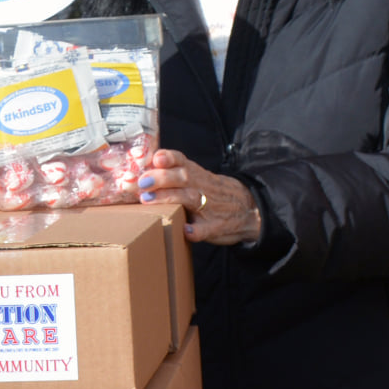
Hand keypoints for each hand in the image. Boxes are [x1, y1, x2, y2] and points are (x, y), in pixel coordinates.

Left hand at [137, 148, 261, 244]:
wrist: (250, 209)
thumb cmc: (212, 193)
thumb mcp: (198, 178)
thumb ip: (173, 175)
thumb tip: (138, 175)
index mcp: (196, 175)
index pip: (182, 160)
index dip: (169, 157)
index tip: (156, 158)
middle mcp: (202, 187)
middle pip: (182, 177)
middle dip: (161, 177)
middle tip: (142, 182)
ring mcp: (209, 207)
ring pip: (189, 198)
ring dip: (168, 198)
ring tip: (148, 201)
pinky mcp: (215, 227)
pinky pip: (206, 229)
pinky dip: (195, 231)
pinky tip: (185, 231)